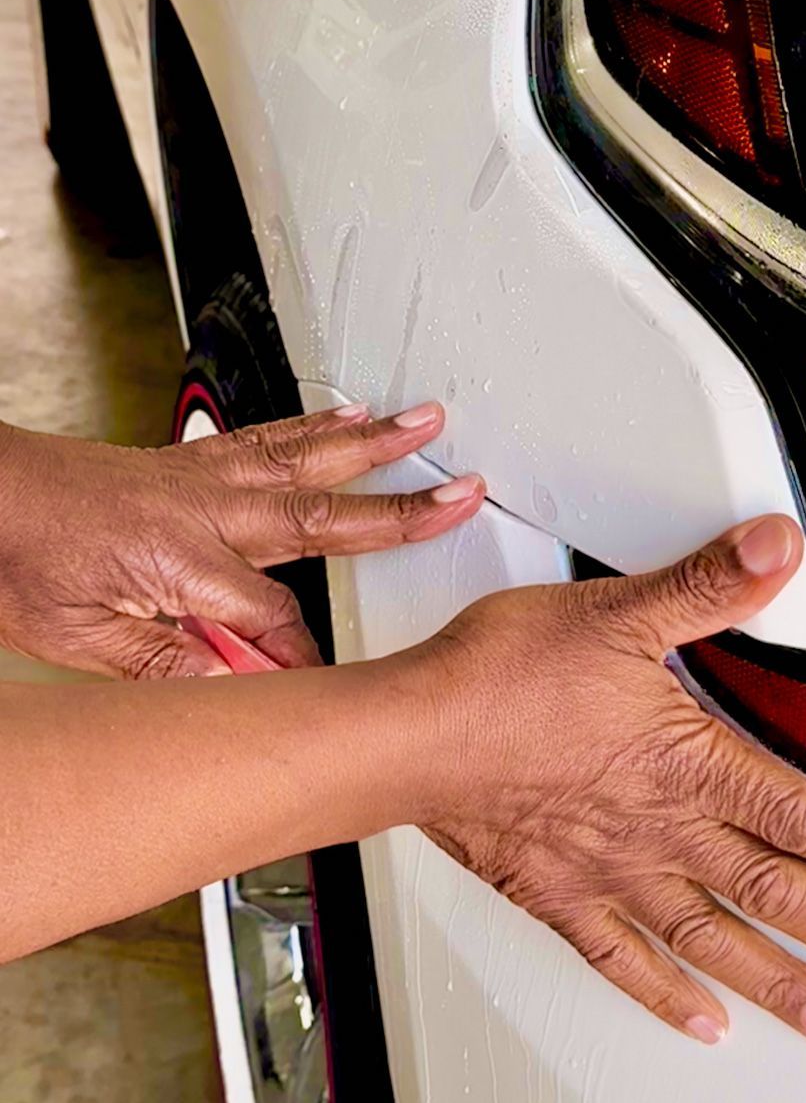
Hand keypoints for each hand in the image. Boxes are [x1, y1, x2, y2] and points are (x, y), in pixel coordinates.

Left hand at [0, 404, 482, 676]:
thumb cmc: (17, 561)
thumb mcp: (82, 642)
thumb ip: (170, 665)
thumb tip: (239, 687)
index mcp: (183, 562)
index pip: (274, 622)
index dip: (299, 660)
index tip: (319, 687)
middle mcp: (201, 508)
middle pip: (321, 513)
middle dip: (400, 510)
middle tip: (464, 493)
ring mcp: (196, 476)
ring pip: (302, 456)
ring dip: (371, 442)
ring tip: (425, 423)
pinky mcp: (183, 461)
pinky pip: (264, 439)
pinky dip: (312, 425)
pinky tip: (343, 415)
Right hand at [418, 515, 805, 1046]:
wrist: (409, 738)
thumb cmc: (502, 677)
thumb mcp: (616, 613)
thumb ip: (706, 586)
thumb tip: (780, 544)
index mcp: (688, 764)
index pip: (804, 818)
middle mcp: (663, 833)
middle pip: (776, 894)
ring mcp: (612, 875)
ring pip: (714, 940)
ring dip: (779, 983)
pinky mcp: (559, 897)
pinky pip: (622, 959)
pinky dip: (667, 994)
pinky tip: (704, 1022)